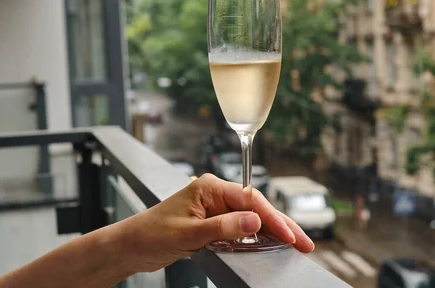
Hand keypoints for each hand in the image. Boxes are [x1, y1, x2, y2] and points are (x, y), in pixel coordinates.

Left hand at [116, 173, 314, 272]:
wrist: (130, 247)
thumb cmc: (151, 234)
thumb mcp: (189, 233)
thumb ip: (223, 227)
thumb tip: (255, 223)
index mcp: (210, 187)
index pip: (250, 200)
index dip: (272, 218)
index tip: (288, 235)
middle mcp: (216, 195)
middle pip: (256, 208)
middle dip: (281, 225)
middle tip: (303, 242)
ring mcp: (216, 209)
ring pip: (252, 219)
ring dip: (273, 232)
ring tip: (295, 243)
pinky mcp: (214, 223)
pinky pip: (241, 229)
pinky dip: (257, 238)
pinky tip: (271, 244)